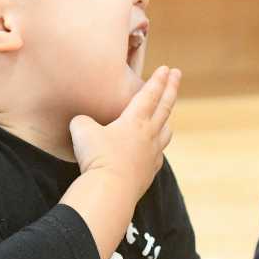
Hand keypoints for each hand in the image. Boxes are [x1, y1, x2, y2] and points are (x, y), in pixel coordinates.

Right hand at [69, 66, 179, 205]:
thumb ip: (83, 121)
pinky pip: (158, 155)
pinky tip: (154, 150)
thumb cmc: (97, 157)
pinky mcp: (149, 172)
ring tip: (166, 116)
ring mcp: (152, 154)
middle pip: (164, 108)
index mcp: (135, 120)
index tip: (167, 69)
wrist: (110, 190)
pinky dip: (158, 148)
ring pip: (165, 132)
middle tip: (177, 75)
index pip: (149, 94)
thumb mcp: (82, 131)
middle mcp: (148, 134)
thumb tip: (82, 123)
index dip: (158, 80)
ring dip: (166, 120)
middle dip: (171, 89)